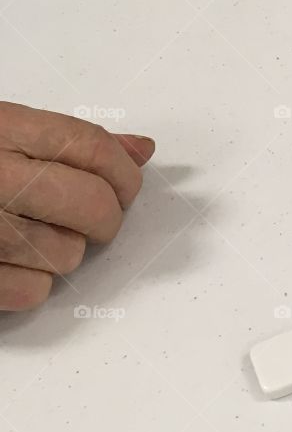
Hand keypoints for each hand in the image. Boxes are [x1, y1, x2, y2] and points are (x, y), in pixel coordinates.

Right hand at [0, 102, 154, 310]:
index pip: (91, 147)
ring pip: (67, 255)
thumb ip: (66, 140)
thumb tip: (139, 148)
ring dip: (62, 252)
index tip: (126, 186)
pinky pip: (31, 292)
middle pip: (92, 205)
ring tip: (32, 235)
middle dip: (105, 218)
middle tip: (91, 217)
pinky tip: (9, 262)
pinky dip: (29, 285)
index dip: (124, 173)